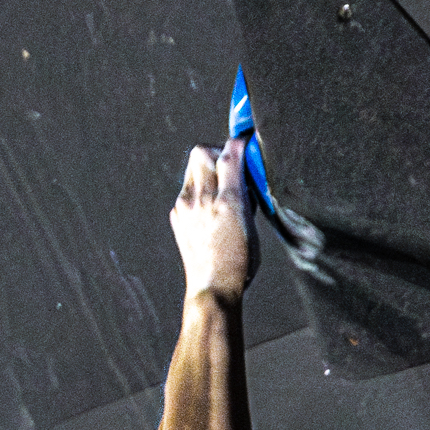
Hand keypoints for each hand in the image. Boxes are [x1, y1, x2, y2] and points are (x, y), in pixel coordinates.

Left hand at [169, 138, 254, 302]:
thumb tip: (243, 177)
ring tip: (219, 189)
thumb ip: (246, 198)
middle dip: (216, 152)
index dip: (238, 143)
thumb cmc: (238, 265)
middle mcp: (202, 200)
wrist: (212, 288)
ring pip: (192, 168)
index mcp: (227, 202)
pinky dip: (199, 189)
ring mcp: (185, 206)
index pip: (229, 156)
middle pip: (202, 152)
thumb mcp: (252, 229)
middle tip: (228, 165)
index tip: (244, 141)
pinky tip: (209, 208)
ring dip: (206, 170)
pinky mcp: (177, 214)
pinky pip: (187, 188)